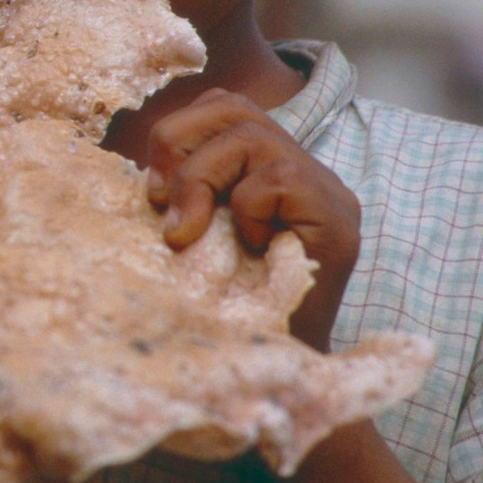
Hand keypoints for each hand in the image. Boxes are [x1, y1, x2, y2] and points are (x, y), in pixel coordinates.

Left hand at [146, 88, 359, 350]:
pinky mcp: (338, 217)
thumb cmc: (230, 312)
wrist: (280, 376)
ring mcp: (328, 191)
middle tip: (160, 201)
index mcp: (271, 169)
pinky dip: (245, 209)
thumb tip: (144, 174)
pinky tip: (248, 247)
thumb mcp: (197, 242)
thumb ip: (184, 198)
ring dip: (201, 179)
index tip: (152, 190)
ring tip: (187, 231)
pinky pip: (276, 178)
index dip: (177, 132)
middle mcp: (307, 170)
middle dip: (179, 143)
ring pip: (251, 134)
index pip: (222, 107)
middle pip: (233, 106)